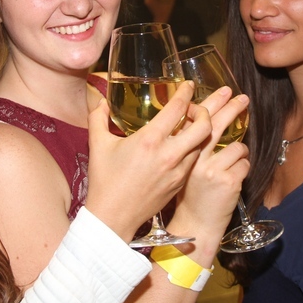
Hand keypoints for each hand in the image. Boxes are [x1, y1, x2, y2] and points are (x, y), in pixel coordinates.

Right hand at [86, 81, 211, 241]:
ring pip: (203, 144)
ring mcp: (177, 171)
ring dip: (202, 131)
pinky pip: (195, 160)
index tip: (188, 85)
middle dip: (205, 111)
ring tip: (193, 125)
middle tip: (195, 108)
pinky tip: (186, 146)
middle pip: (203, 126)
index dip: (186, 93)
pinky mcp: (180, 183)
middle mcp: (169, 155)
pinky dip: (196, 148)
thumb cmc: (104, 181)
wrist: (113, 218)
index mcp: (149, 141)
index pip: (178, 109)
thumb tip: (101, 101)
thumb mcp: (98, 145)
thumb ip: (98, 117)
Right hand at [169, 87, 250, 248]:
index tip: (219, 92)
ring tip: (234, 159)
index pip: (192, 120)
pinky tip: (234, 176)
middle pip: (215, 124)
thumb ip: (186, 147)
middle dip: (229, 106)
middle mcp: (193, 158)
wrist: (194, 223)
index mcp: (177, 152)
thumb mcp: (178, 168)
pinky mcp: (227, 181)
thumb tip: (200, 124)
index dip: (207, 104)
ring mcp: (211, 170)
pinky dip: (243, 167)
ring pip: (237, 146)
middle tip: (240, 96)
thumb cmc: (188, 195)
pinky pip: (244, 163)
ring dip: (239, 152)